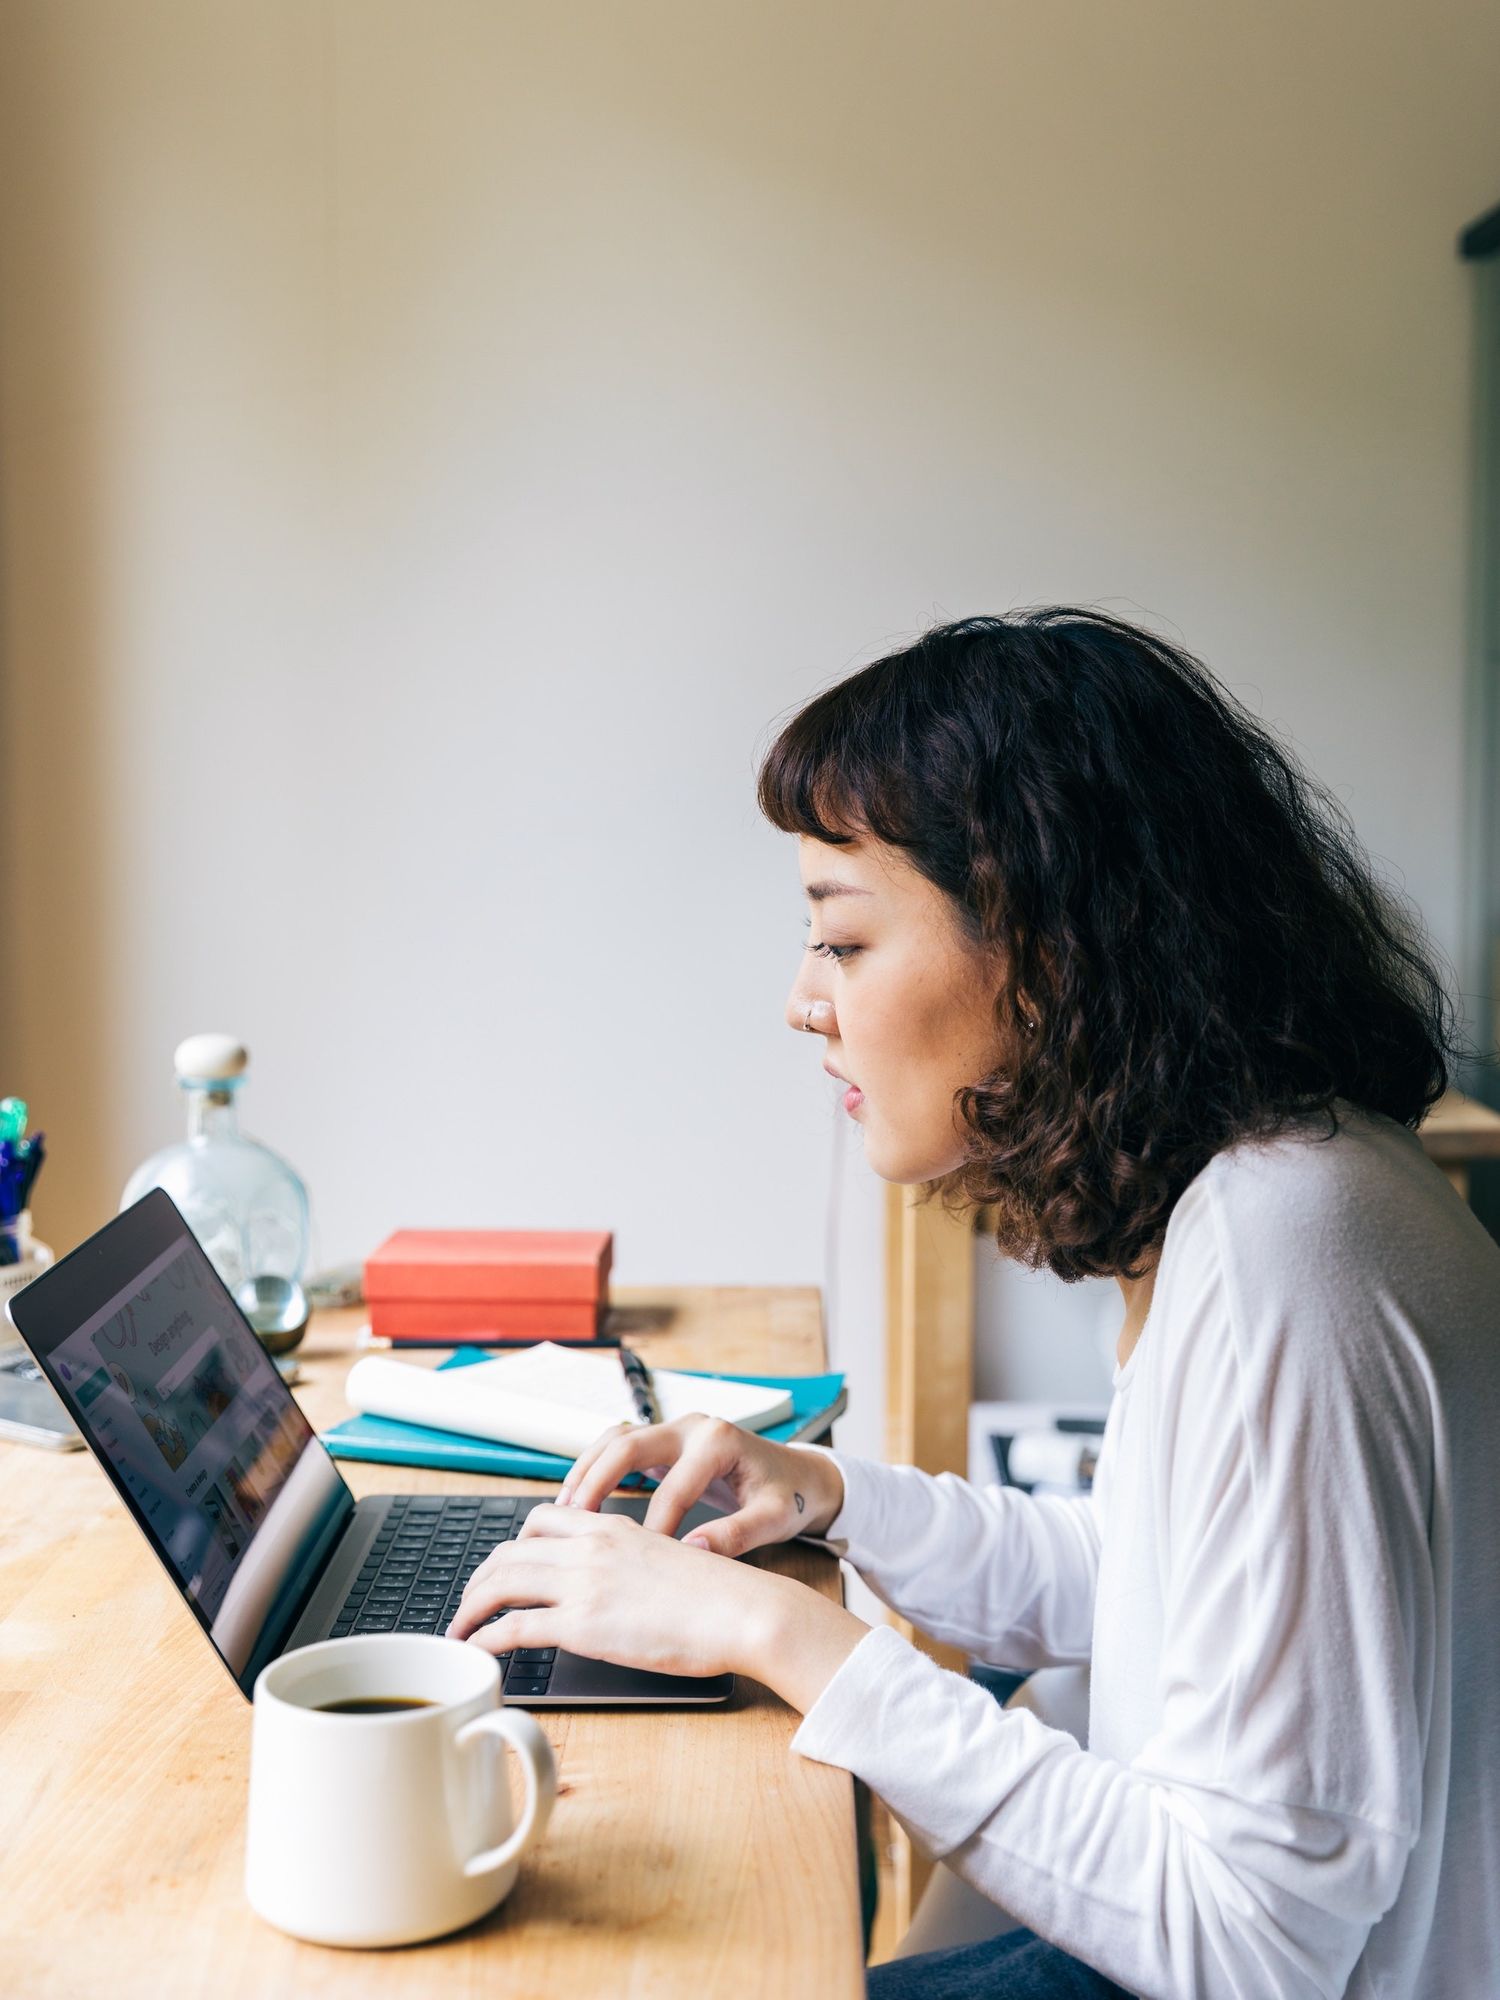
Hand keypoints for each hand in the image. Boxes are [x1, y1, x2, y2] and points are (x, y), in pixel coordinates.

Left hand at [445, 1502, 844, 1683]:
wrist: (743, 1610)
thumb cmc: (719, 1596)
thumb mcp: (665, 1559)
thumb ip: (628, 1562)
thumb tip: (611, 1587)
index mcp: (611, 1527)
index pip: (541, 1519)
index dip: (513, 1544)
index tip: (504, 1568)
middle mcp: (589, 1546)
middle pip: (509, 1550)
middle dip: (480, 1577)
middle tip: (471, 1602)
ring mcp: (583, 1583)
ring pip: (500, 1582)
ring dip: (470, 1605)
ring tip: (460, 1628)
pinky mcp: (583, 1624)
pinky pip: (513, 1627)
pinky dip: (486, 1638)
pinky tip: (479, 1650)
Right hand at [558, 1415, 844, 1556]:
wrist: (801, 1475)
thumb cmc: (790, 1496)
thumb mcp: (775, 1517)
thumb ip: (737, 1535)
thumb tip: (694, 1553)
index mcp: (718, 1441)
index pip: (673, 1486)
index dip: (653, 1525)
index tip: (637, 1561)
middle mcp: (692, 1427)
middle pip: (627, 1444)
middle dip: (596, 1482)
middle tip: (571, 1523)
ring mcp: (676, 1430)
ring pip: (615, 1440)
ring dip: (586, 1472)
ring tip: (562, 1513)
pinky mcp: (666, 1442)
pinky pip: (619, 1448)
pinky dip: (595, 1470)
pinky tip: (579, 1504)